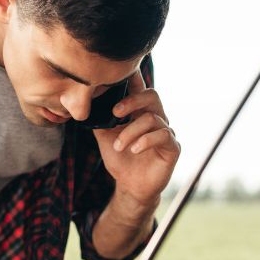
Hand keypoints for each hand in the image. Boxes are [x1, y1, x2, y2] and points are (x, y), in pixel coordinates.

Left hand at [91, 72, 179, 204]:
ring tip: (118, 146)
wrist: (130, 186)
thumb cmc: (120, 160)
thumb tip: (87, 102)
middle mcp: (156, 118)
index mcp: (141, 112)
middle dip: (132, 101)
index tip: (120, 73)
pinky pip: (162, 135)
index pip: (140, 89)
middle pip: (151, 95)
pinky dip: (145, 141)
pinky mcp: (172, 148)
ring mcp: (166, 132)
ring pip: (152, 119)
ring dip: (130, 132)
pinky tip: (133, 150)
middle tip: (115, 113)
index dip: (133, 78)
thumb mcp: (105, 137)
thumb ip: (100, 119)